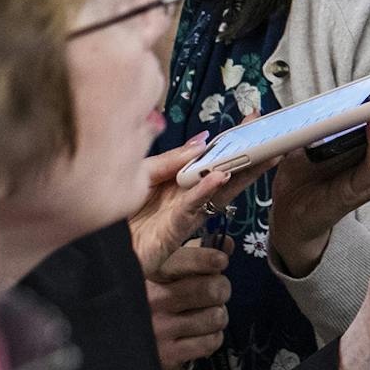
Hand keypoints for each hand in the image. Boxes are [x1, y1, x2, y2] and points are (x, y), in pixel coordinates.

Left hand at [127, 133, 261, 274]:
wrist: (97, 248)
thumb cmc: (115, 216)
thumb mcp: (140, 175)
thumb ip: (170, 160)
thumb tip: (202, 141)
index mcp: (180, 182)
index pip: (212, 158)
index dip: (232, 140)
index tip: (251, 120)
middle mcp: (188, 198)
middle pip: (226, 174)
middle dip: (250, 155)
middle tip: (272, 136)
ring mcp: (184, 215)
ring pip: (219, 191)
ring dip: (242, 173)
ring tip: (262, 155)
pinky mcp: (174, 230)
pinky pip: (192, 207)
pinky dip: (206, 191)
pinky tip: (219, 177)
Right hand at [147, 238, 233, 369]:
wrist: (112, 344)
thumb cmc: (146, 300)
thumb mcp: (160, 270)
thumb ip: (192, 254)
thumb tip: (227, 243)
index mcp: (147, 274)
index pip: (186, 260)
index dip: (211, 260)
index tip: (220, 261)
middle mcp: (151, 300)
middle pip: (212, 289)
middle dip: (221, 290)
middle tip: (214, 292)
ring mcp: (158, 328)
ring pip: (217, 317)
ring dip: (217, 316)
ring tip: (203, 315)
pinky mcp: (166, 354)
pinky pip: (211, 341)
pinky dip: (212, 338)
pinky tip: (198, 334)